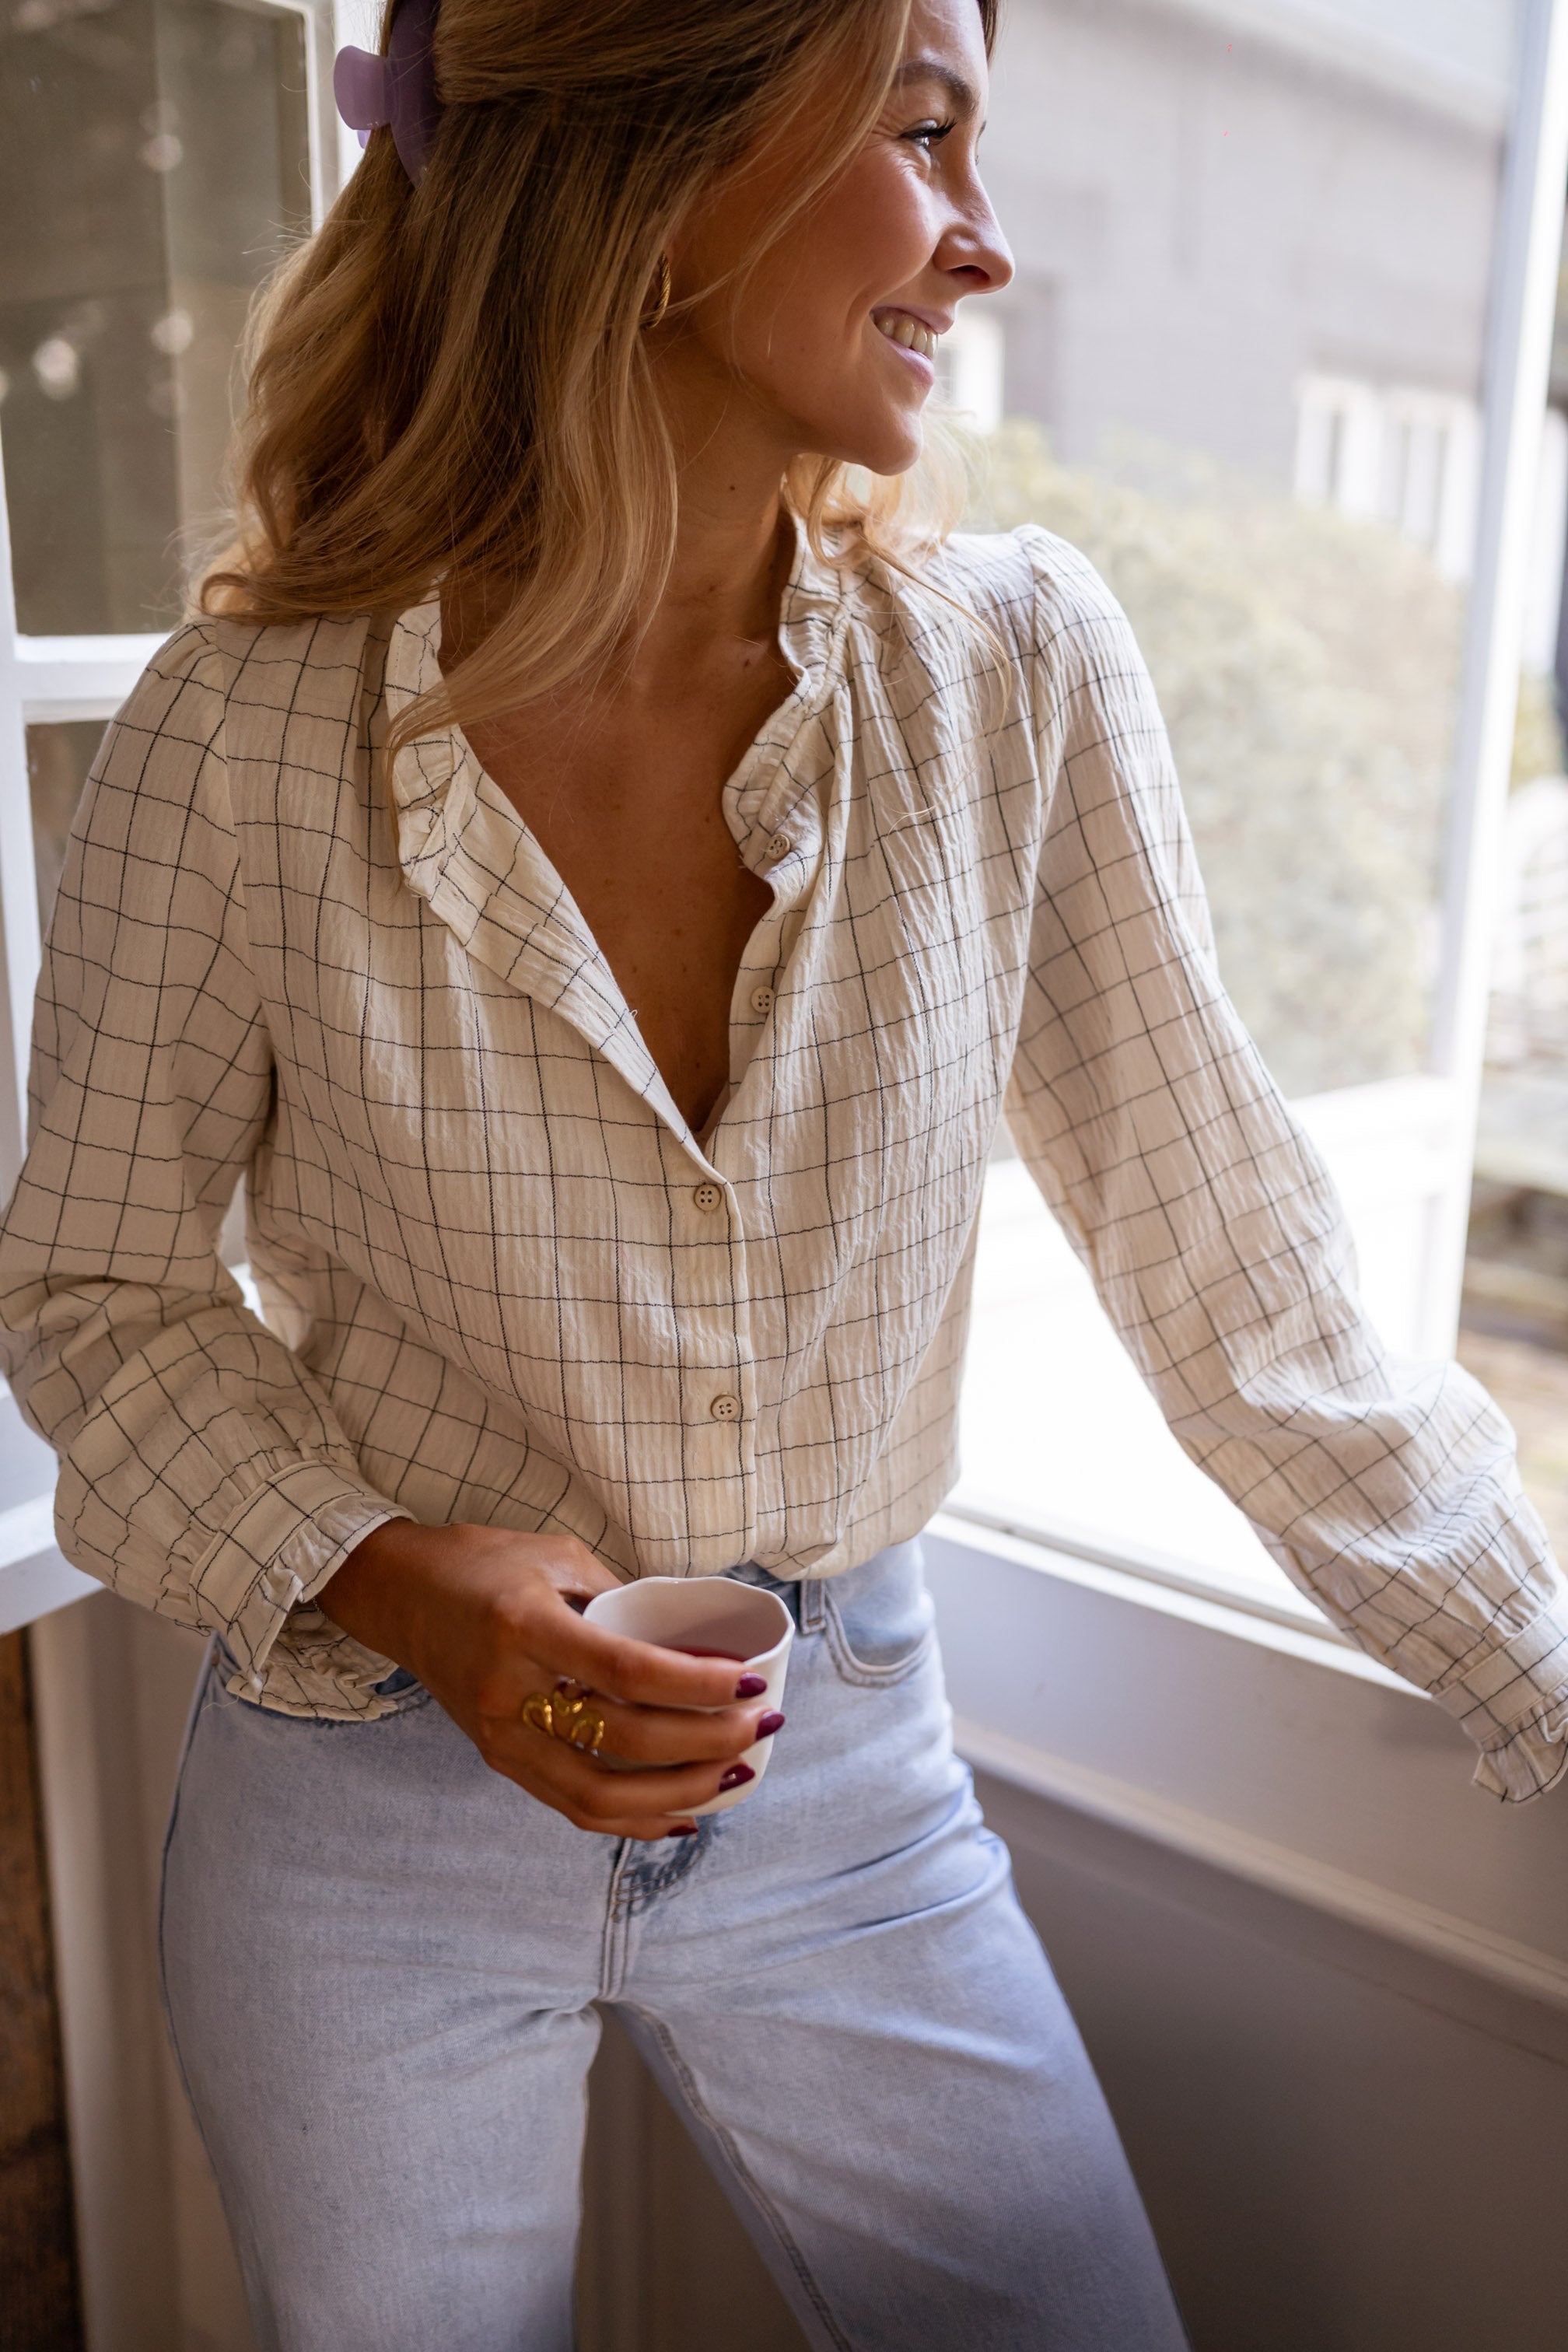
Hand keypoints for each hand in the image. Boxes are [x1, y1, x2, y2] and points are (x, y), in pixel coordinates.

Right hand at [315, 1520, 778, 1839]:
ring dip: (678, 1793)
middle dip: (705, 1741)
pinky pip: (573, 1806)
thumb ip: (620, 1600)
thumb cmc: (484, 1564)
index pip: (626, 1671)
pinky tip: (682, 1812)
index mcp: (526, 1627)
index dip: (695, 1684)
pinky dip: (633, 1819)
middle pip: (623, 1741)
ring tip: (734, 1774)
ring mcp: (501, 1736)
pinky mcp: (500, 1759)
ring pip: (599, 1795)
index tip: (748, 1680)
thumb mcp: (557, 1556)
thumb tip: (692, 1645)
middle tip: (758, 1723)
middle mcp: (510, 1691)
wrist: (401, 1595)